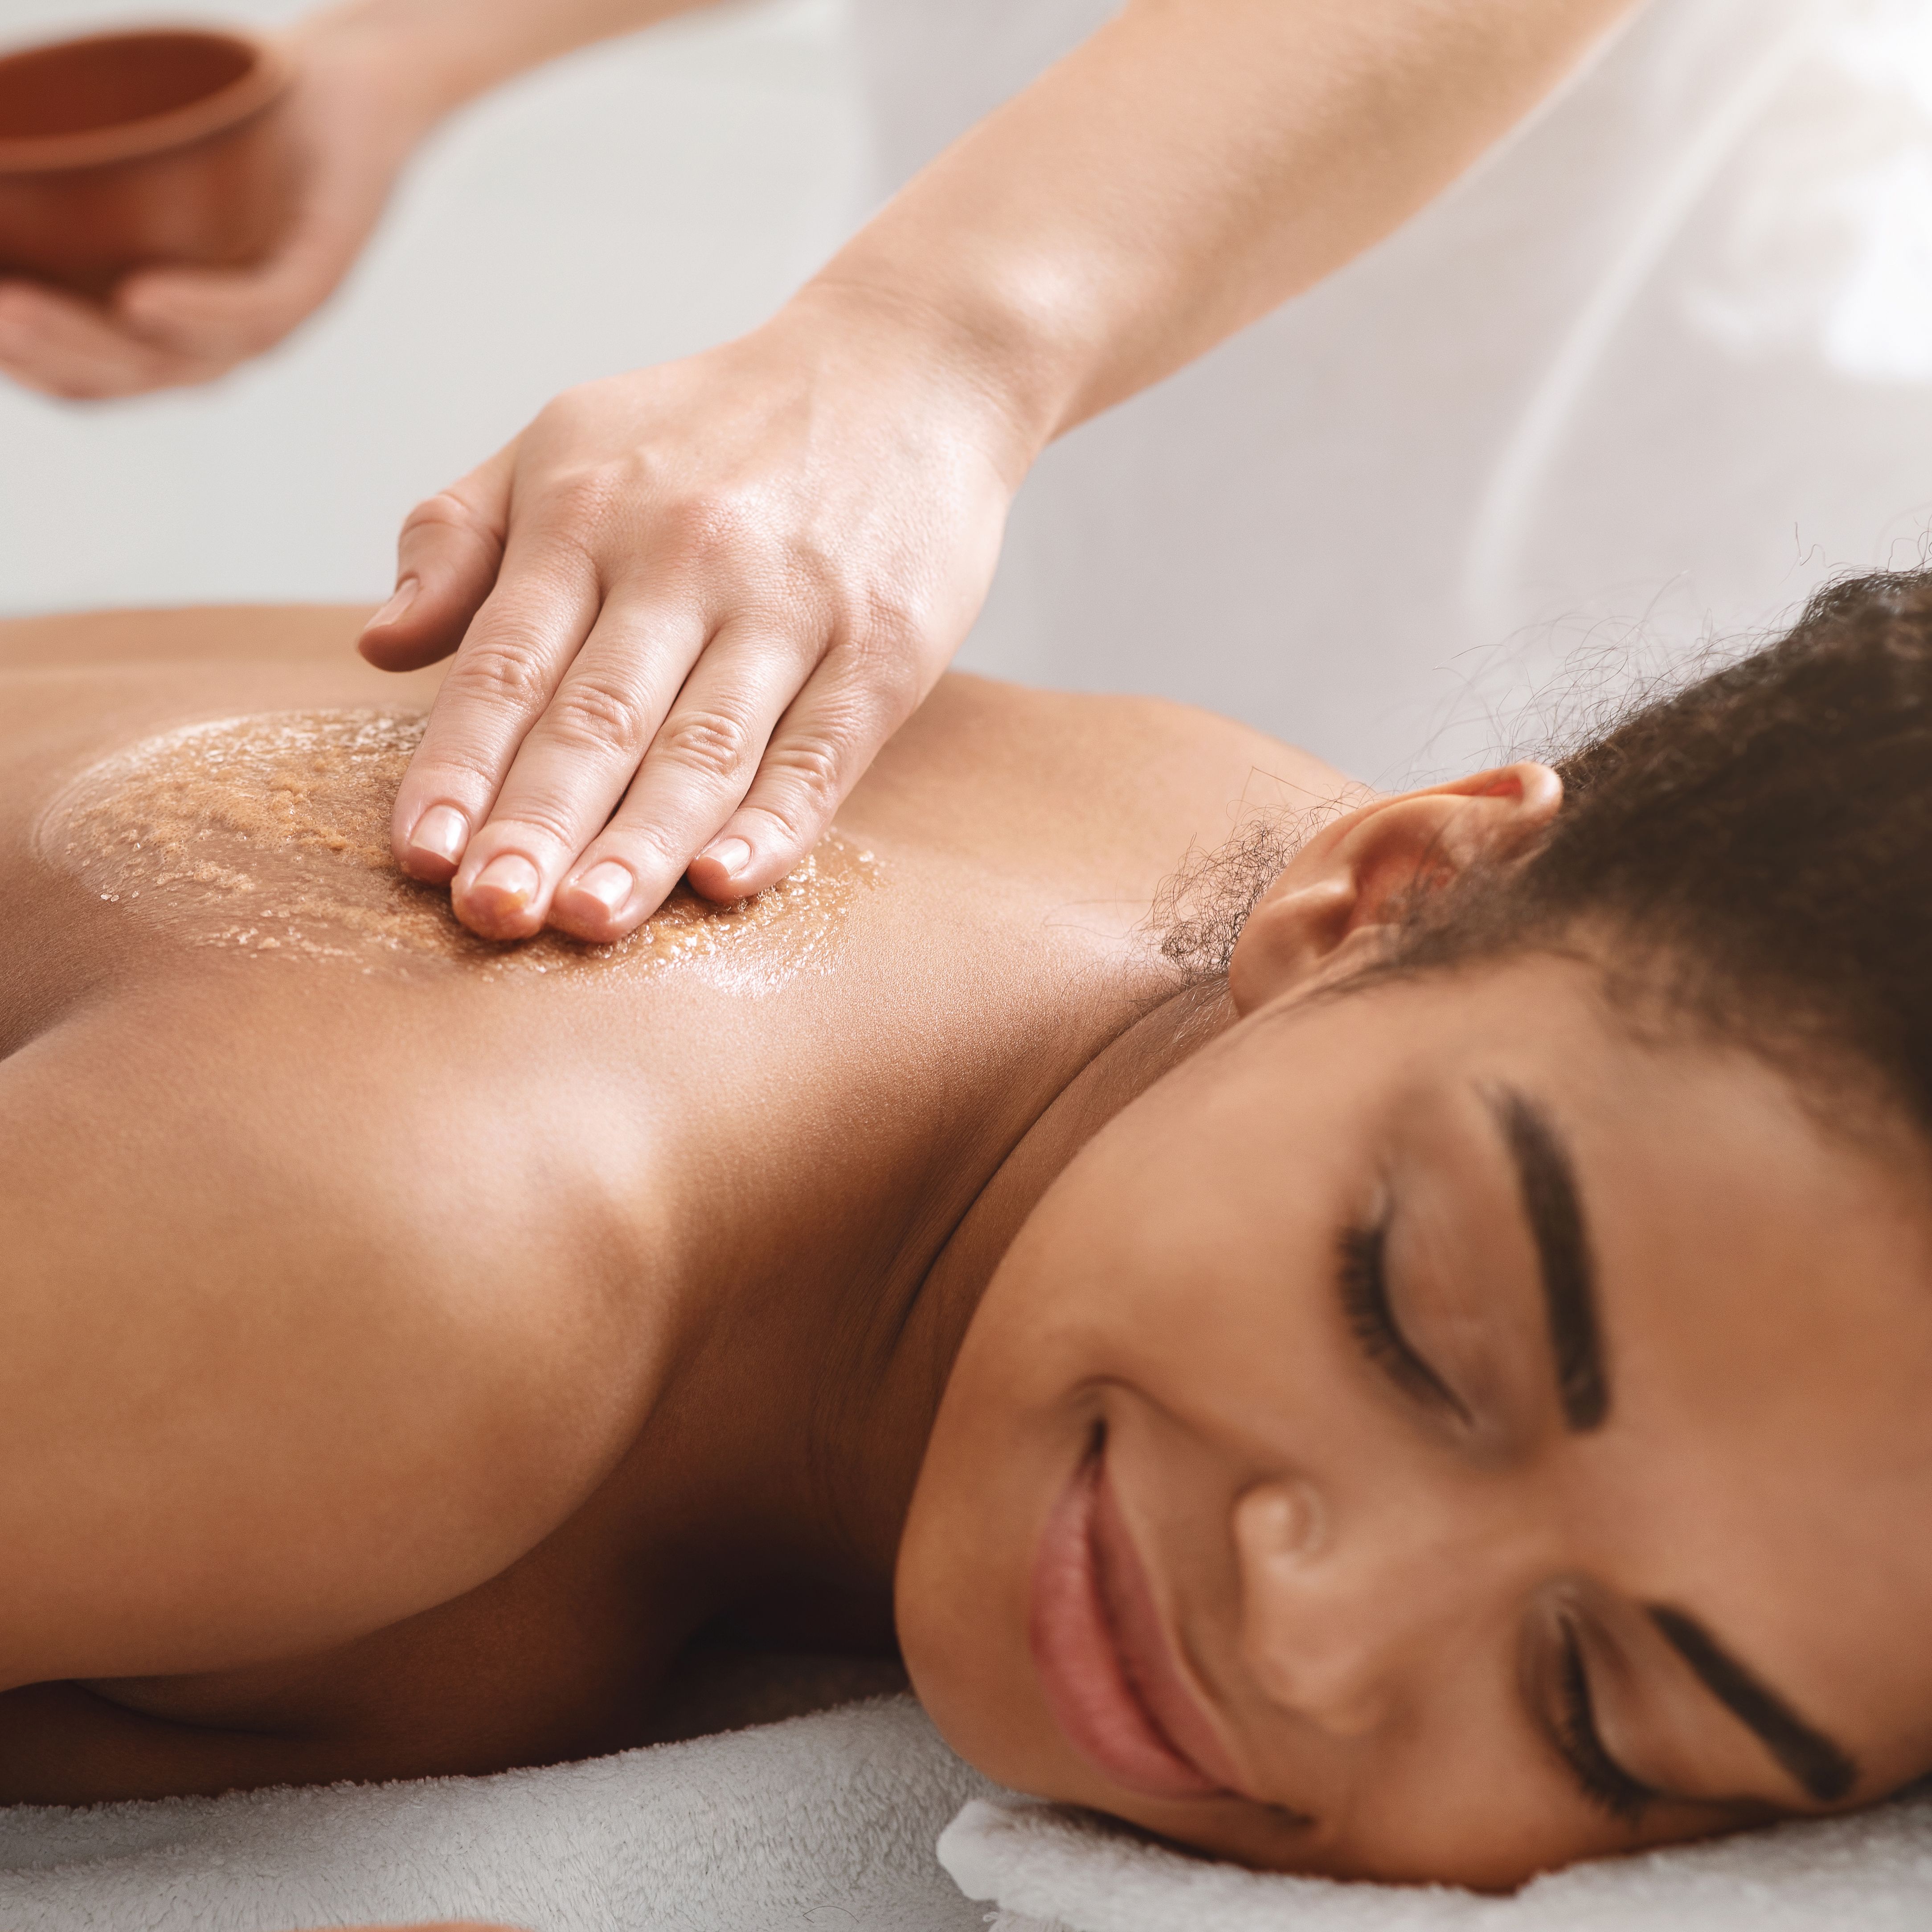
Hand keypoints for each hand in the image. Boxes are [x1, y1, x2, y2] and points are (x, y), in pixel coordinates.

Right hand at [0, 15, 432, 398]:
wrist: (350, 93)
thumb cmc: (236, 129)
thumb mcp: (135, 164)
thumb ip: (69, 194)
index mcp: (174, 329)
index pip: (90, 375)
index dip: (25, 364)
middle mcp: (222, 339)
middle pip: (123, 372)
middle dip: (39, 349)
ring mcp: (275, 316)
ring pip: (180, 353)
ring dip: (90, 336)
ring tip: (14, 309)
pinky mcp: (320, 276)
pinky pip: (260, 307)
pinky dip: (201, 309)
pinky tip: (140, 299)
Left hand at [357, 288, 1026, 940]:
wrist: (907, 364)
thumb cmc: (716, 423)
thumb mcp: (565, 437)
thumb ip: (459, 537)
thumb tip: (377, 648)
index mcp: (586, 510)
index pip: (506, 662)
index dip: (459, 764)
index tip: (418, 855)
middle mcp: (684, 557)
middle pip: (598, 715)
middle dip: (538, 823)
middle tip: (491, 916)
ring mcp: (791, 605)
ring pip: (704, 745)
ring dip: (643, 842)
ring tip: (586, 924)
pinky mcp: (882, 646)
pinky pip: (821, 751)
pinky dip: (774, 821)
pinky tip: (724, 883)